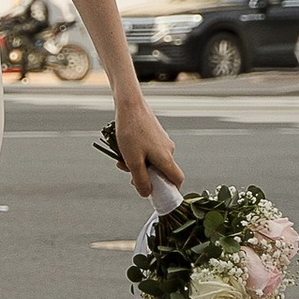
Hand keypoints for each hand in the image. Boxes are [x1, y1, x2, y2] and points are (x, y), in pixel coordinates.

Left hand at [109, 81, 181, 197]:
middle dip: (145, 176)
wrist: (129, 105)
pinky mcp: (155, 134)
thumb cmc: (131, 132)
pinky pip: (148, 150)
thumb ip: (140, 179)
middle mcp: (168, 150)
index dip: (170, 190)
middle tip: (129, 175)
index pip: (177, 180)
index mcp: (166, 158)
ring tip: (121, 159)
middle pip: (161, 171)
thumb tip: (147, 194)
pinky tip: (123, 148)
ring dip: (137, 164)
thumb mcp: (132, 161)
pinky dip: (137, 153)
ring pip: (152, 160)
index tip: (157, 194)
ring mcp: (162, 141)